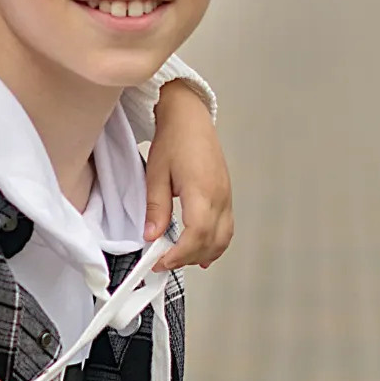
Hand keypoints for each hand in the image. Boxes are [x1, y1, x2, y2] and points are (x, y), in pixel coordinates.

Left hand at [144, 80, 233, 270]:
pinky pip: (227, 228)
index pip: (196, 234)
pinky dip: (215, 244)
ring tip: (180, 260)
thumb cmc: (174, 139)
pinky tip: (202, 254)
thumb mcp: (156, 173)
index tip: (160, 262)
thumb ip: (155, 207)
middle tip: (163, 263)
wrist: (190, 117)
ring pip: (223, 238)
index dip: (179, 253)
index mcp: (202, 190)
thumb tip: (152, 235)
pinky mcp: (226, 196)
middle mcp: (220, 196)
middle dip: (187, 258)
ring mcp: (227, 196)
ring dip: (203, 254)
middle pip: (211, 241)